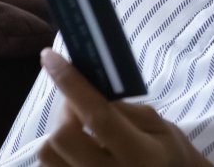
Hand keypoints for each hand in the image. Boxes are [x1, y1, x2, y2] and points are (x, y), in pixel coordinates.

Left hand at [37, 48, 211, 166]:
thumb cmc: (165, 152)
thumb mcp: (158, 126)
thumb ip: (123, 109)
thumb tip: (84, 86)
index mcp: (142, 156)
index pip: (98, 116)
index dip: (71, 83)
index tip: (51, 57)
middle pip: (63, 137)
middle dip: (65, 109)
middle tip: (78, 101)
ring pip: (48, 154)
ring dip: (57, 131)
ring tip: (78, 128)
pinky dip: (55, 150)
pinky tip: (76, 147)